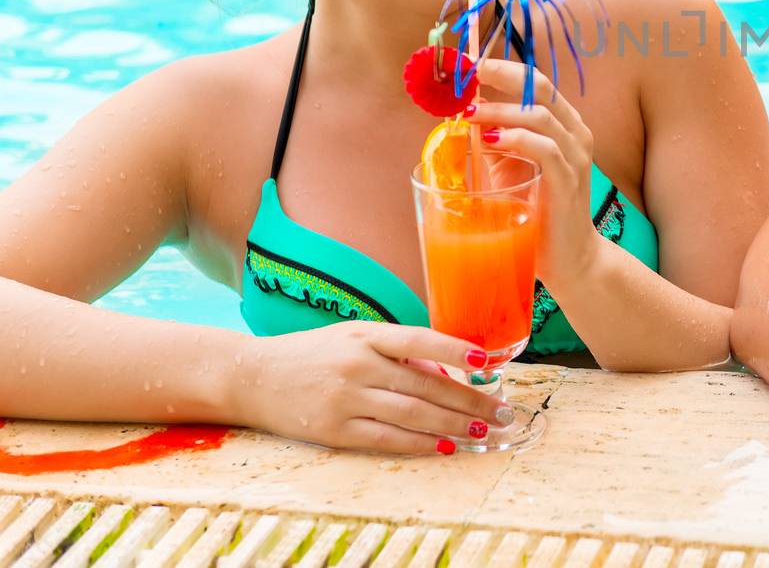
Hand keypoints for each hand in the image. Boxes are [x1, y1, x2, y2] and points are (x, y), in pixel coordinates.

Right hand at [230, 322, 507, 453]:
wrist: (252, 377)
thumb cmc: (313, 354)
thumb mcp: (355, 338)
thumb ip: (399, 354)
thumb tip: (447, 378)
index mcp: (366, 335)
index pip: (420, 340)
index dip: (457, 351)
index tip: (489, 362)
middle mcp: (357, 364)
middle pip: (425, 385)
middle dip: (470, 401)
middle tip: (502, 412)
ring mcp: (345, 399)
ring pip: (411, 415)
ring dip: (453, 426)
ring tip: (483, 431)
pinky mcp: (332, 430)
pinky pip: (386, 439)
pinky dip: (419, 444)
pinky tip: (445, 447)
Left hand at [468, 58, 599, 283]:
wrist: (570, 259)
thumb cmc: (539, 213)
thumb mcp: (512, 169)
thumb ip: (494, 142)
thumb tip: (465, 114)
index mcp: (564, 125)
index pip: (537, 82)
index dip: (503, 69)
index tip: (470, 65)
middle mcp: (575, 133)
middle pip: (541, 86)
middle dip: (502, 75)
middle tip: (468, 75)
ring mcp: (575, 156)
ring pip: (540, 115)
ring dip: (501, 110)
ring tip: (468, 114)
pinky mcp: (568, 181)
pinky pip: (546, 149)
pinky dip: (517, 139)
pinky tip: (491, 141)